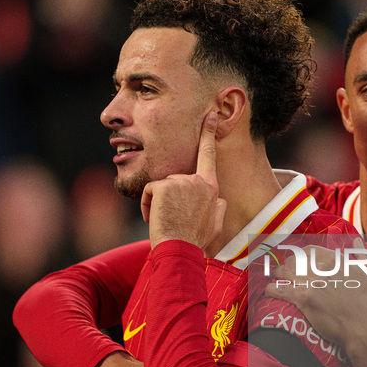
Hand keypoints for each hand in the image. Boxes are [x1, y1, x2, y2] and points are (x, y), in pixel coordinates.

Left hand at [141, 111, 226, 250]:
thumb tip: (220, 199)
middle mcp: (198, 181)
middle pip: (176, 179)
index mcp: (211, 188)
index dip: (209, 134)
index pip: (209, 155)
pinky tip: (154, 218)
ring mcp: (181, 183)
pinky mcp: (164, 186)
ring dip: (158, 203)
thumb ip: (218, 208)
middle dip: (170, 198)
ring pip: (162, 186)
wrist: (180, 251)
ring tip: (166, 221)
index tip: (211, 115)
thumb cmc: (195, 242)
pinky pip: (149, 191)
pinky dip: (147, 205)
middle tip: (174, 220)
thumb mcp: (215, 225)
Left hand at [265, 239, 366, 366]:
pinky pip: (279, 289)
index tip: (298, 261)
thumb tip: (356, 241)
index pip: (312, 251)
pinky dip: (271, 289)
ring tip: (275, 278)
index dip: (301, 255)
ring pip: (285, 271)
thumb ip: (364, 255)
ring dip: (277, 274)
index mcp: (337, 261)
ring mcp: (312, 282)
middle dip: (287, 264)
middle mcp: (322, 268)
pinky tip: (269, 292)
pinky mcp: (303, 298)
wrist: (364, 328)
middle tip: (283, 271)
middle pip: (295, 259)